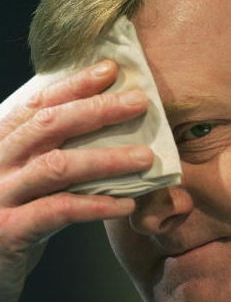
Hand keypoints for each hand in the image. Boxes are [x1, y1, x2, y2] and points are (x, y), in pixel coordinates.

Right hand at [0, 60, 152, 301]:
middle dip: (97, 110)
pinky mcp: (8, 231)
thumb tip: (106, 138)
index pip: (36, 105)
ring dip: (106, 159)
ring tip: (145, 157)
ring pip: (57, 166)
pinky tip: (126, 204)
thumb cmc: (9, 222)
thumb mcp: (25, 184)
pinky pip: (59, 211)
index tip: (110, 71)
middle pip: (48, 126)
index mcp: (0, 145)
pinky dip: (96, 205)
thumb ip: (50, 158)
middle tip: (138, 102)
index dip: (73, 85)